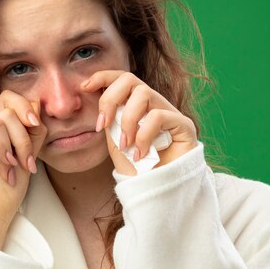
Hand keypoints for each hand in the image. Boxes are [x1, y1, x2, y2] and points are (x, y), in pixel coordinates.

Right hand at [0, 90, 47, 247]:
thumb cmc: (7, 192)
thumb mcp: (28, 158)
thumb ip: (33, 133)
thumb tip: (36, 103)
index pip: (9, 99)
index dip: (25, 105)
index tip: (37, 125)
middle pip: (7, 110)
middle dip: (24, 136)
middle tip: (27, 162)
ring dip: (13, 147)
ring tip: (13, 169)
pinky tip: (5, 166)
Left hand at [81, 70, 197, 174]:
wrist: (154, 192)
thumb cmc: (135, 167)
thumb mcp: (114, 139)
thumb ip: (109, 117)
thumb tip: (91, 94)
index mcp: (136, 105)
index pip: (122, 79)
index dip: (103, 76)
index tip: (84, 87)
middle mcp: (154, 104)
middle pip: (130, 79)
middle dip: (110, 98)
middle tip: (103, 124)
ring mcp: (170, 112)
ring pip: (144, 93)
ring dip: (127, 120)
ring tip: (125, 144)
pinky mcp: (184, 125)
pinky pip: (159, 116)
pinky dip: (144, 135)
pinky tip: (141, 154)